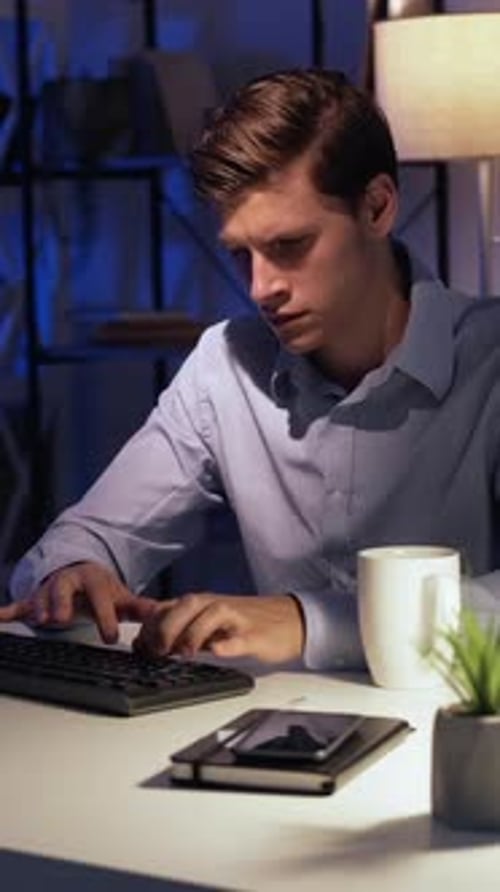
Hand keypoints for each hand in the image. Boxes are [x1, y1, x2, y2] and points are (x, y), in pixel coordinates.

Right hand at [0, 562, 158, 644]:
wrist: (80, 574)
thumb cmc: (100, 591)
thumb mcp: (121, 597)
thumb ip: (141, 607)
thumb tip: (166, 614)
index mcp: (93, 580)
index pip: (100, 597)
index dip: (106, 616)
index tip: (111, 637)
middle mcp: (68, 581)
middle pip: (63, 588)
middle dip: (62, 603)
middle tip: (61, 620)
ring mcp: (49, 590)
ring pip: (41, 596)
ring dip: (38, 607)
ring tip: (38, 620)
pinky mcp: (33, 600)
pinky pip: (18, 605)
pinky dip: (7, 612)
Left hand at [133, 592, 304, 663]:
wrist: (292, 620)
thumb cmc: (248, 623)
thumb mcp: (210, 625)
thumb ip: (184, 630)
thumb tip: (150, 643)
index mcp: (203, 604)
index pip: (170, 606)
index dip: (150, 625)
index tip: (138, 647)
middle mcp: (217, 605)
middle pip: (186, 605)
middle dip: (166, 626)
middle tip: (157, 652)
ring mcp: (238, 618)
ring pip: (212, 614)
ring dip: (194, 633)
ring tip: (185, 654)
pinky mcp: (257, 634)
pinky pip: (241, 637)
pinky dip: (228, 644)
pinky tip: (219, 651)